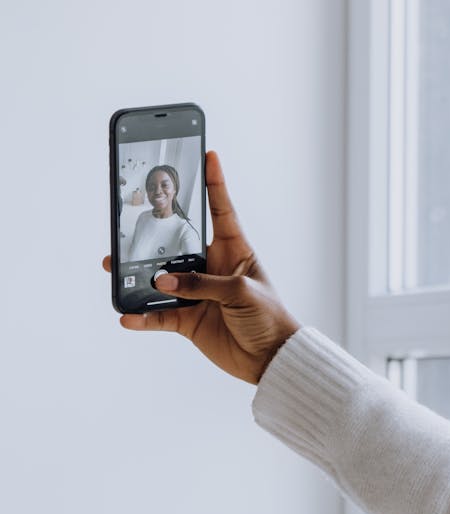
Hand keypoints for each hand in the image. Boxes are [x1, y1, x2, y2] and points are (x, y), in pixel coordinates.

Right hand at [103, 150, 299, 384]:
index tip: (208, 153)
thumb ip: (200, 283)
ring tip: (113, 266)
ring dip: (137, 275)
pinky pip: (160, 316)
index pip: (222, 209)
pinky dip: (143, 317)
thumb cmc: (270, 317)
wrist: (273, 359)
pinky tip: (127, 316)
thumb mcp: (240, 292)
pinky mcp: (190, 320)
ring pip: (161, 279)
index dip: (214, 182)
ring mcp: (198, 293)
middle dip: (153, 232)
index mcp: (235, 250)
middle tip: (128, 219)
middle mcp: (213, 267)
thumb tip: (162, 280)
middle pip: (177, 243)